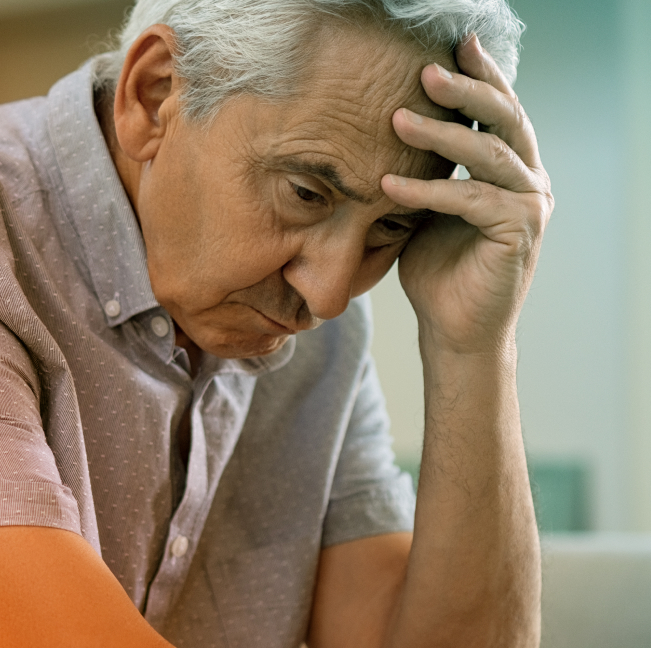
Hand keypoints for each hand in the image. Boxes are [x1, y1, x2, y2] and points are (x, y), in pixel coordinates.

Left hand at [383, 35, 553, 356]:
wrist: (452, 328)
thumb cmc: (437, 270)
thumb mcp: (426, 209)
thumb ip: (426, 172)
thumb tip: (390, 130)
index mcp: (510, 170)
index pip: (498, 113)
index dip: (480, 77)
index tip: (453, 46)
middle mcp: (529, 181)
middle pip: (504, 120)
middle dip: (466, 90)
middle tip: (427, 70)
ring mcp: (530, 204)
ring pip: (489, 153)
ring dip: (442, 133)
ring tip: (397, 118)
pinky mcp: (518, 231)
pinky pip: (470, 198)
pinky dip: (428, 190)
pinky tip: (389, 185)